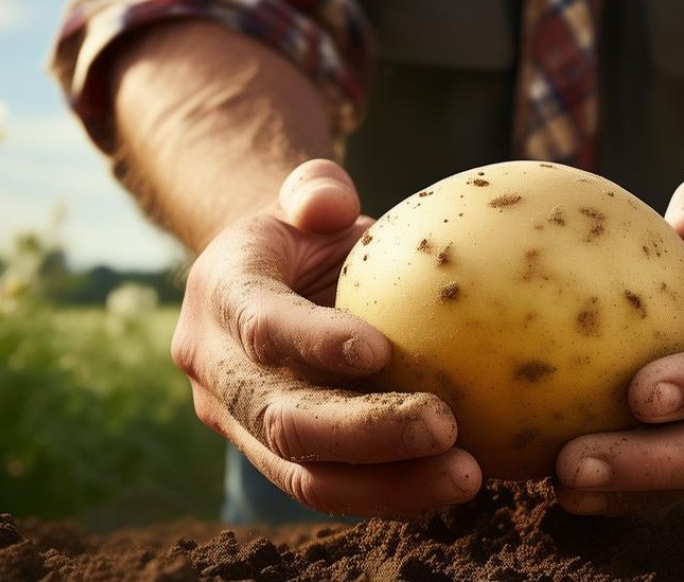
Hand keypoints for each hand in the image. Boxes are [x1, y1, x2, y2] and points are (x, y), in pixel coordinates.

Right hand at [171, 160, 481, 515]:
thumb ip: (315, 189)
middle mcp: (217, 374)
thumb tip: (331, 204)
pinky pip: (334, 490)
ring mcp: (243, 427)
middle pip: (283, 418)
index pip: (261, 325)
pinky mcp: (279, 461)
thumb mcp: (305, 199)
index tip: (382, 351)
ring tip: (465, 475)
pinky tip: (454, 483)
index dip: (315, 341)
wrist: (267, 285)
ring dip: (389, 484)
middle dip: (365, 431)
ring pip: (307, 475)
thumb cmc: (305, 234)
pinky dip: (394, 494)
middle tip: (446, 427)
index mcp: (219, 297)